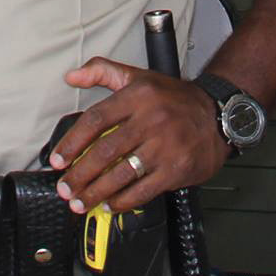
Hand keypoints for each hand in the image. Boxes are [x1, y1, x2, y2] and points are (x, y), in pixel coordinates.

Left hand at [47, 58, 228, 216]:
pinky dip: (123, 201)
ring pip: (122, 173)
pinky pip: (143, 190)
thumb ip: (102, 71)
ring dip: (96, 192)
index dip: (73, 142)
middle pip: (105, 151)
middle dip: (80, 174)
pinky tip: (110, 204)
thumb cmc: (174, 98)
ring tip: (80, 201)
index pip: (96, 119)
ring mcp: (164, 146)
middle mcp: (150, 120)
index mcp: (137, 96)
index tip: (58, 159)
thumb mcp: (138, 76)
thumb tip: (72, 75)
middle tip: (65, 187)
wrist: (217, 115)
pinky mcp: (176, 169)